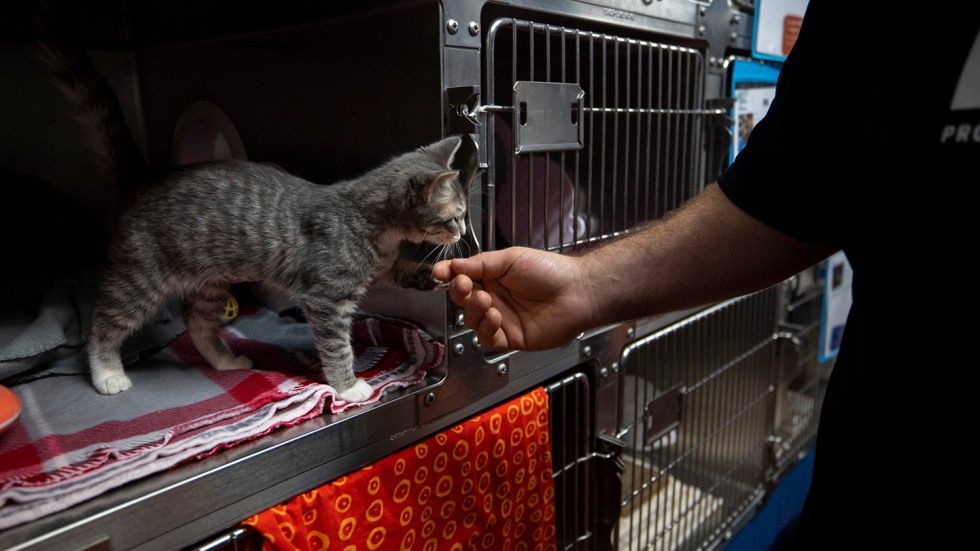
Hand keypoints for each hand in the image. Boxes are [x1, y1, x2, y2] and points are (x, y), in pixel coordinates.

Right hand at [433, 247, 593, 350]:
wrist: (576, 292)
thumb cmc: (550, 271)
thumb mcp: (510, 259)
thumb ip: (480, 264)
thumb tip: (452, 265)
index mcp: (492, 277)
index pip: (462, 278)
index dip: (449, 276)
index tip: (440, 273)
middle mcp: (494, 298)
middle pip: (463, 301)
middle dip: (460, 292)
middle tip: (466, 285)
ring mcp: (502, 319)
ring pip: (472, 321)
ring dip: (474, 310)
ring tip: (487, 301)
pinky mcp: (511, 338)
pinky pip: (488, 339)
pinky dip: (486, 329)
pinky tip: (495, 317)